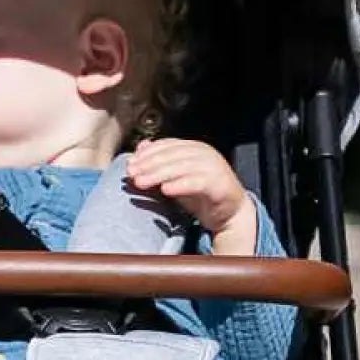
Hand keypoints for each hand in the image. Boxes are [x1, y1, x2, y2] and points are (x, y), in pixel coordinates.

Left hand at [126, 138, 253, 247]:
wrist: (230, 213)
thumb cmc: (200, 194)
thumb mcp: (176, 178)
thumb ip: (160, 164)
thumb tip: (140, 148)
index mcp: (194, 148)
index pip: (166, 145)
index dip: (146, 153)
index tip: (130, 164)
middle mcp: (205, 154)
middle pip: (171, 155)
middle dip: (147, 164)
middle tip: (130, 173)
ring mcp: (214, 167)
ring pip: (181, 167)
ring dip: (158, 174)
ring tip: (140, 182)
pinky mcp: (220, 184)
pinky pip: (197, 183)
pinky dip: (180, 185)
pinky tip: (165, 190)